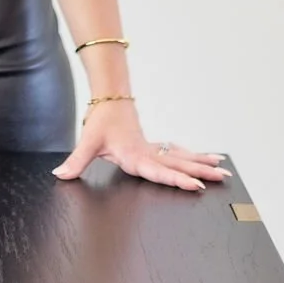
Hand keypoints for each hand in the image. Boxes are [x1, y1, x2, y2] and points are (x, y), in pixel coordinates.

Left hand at [51, 100, 231, 190]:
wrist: (109, 98)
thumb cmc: (101, 119)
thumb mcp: (88, 140)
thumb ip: (76, 161)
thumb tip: (60, 175)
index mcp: (135, 155)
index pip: (159, 170)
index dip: (177, 178)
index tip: (195, 184)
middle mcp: (149, 153)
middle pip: (178, 163)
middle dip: (200, 171)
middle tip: (222, 176)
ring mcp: (154, 149)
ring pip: (182, 156)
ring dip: (201, 162)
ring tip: (223, 168)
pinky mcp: (154, 146)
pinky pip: (177, 152)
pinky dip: (192, 155)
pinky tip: (205, 159)